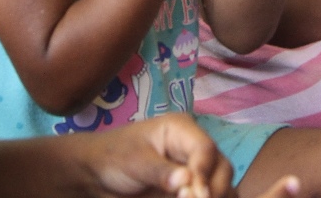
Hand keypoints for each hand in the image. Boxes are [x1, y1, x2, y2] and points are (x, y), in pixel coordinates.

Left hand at [81, 113, 235, 196]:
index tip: (198, 195)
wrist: (97, 174)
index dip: (205, 173)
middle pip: (222, 167)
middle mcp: (194, 149)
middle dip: (214, 189)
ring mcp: (196, 170)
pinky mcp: (192, 188)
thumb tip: (188, 181)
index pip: (205, 149)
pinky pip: (212, 195)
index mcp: (182, 130)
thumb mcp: (134, 161)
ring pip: (223, 184)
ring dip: (219, 195)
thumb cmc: (114, 157)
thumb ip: (161, 172)